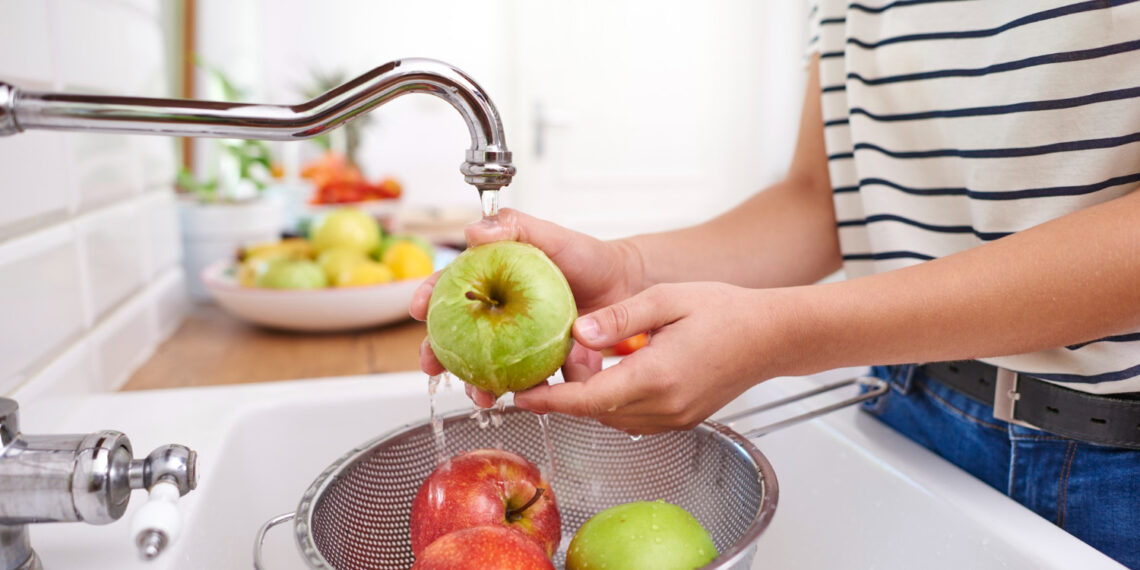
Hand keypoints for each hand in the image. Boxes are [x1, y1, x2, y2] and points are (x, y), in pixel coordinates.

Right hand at [410, 208, 643, 404]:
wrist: (625, 285)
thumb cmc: (586, 257)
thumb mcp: (552, 236)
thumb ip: (515, 226)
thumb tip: (474, 230)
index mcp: (492, 280)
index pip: (451, 287)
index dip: (429, 297)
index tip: (417, 308)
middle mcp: (499, 313)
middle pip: (458, 335)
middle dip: (438, 354)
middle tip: (430, 366)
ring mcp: (518, 340)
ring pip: (487, 365)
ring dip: (476, 384)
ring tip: (479, 394)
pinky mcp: (542, 362)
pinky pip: (528, 381)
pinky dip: (525, 393)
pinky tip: (523, 399)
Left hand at [513, 282, 804, 433]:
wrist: (772, 336)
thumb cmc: (726, 311)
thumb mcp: (666, 299)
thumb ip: (619, 317)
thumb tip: (577, 331)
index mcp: (657, 376)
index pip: (588, 400)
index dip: (549, 400)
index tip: (519, 396)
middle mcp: (664, 406)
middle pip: (595, 411)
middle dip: (567, 391)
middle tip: (553, 359)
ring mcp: (674, 419)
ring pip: (612, 418)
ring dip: (590, 396)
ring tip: (582, 361)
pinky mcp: (680, 420)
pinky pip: (632, 418)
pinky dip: (613, 401)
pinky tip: (614, 372)